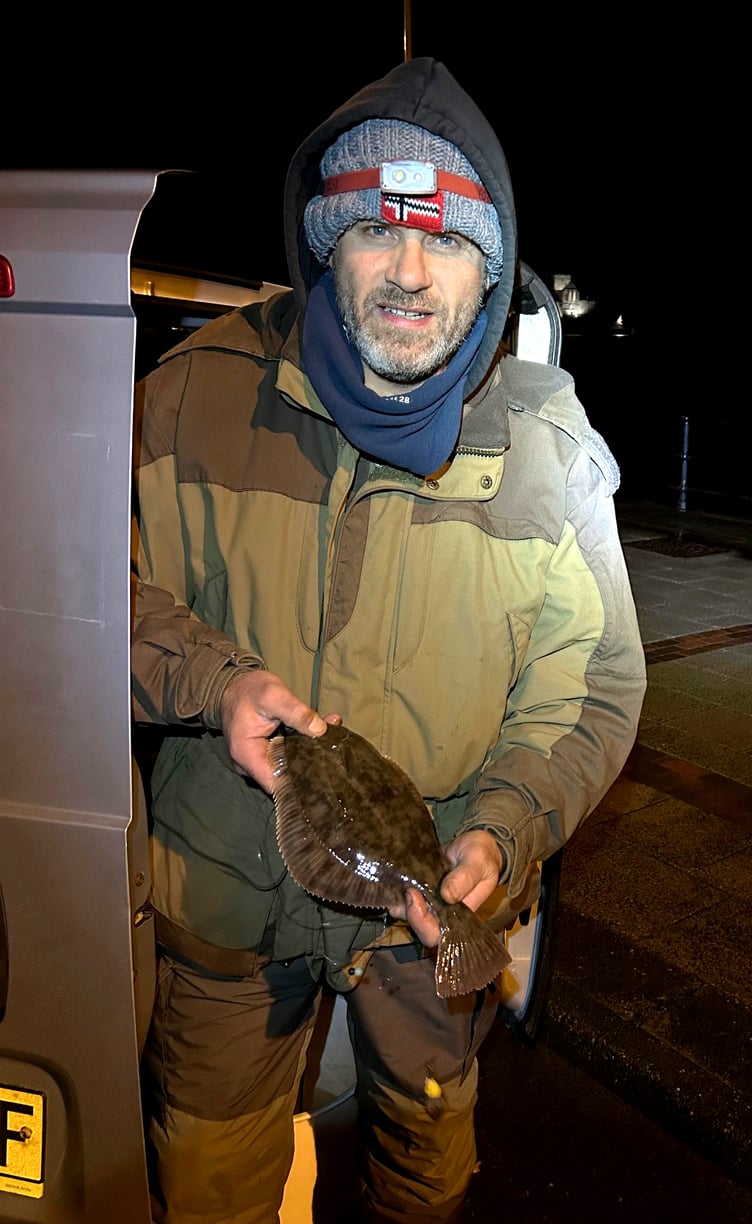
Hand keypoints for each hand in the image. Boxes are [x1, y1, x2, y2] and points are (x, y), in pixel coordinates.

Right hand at [219, 669, 339, 792]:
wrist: (235, 686)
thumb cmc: (249, 690)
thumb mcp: (274, 695)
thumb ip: (296, 712)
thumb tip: (320, 730)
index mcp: (247, 755)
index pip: (277, 783)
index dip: (301, 781)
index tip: (325, 767)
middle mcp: (251, 765)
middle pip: (285, 777)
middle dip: (311, 763)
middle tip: (333, 746)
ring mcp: (259, 761)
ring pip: (290, 766)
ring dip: (311, 753)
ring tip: (332, 734)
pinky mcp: (268, 754)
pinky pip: (288, 756)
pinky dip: (304, 745)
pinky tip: (322, 731)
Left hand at [390, 829, 503, 947]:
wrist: (476, 844)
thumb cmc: (482, 856)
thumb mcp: (479, 862)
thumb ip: (466, 878)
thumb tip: (447, 895)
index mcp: (460, 916)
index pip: (436, 934)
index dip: (421, 922)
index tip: (415, 896)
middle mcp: (442, 913)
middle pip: (417, 927)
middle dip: (407, 911)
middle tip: (407, 887)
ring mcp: (429, 902)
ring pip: (406, 913)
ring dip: (399, 900)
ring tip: (400, 879)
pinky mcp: (420, 889)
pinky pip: (402, 896)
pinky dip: (396, 889)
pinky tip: (397, 874)